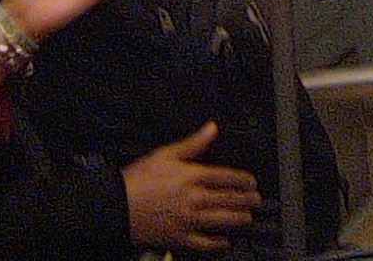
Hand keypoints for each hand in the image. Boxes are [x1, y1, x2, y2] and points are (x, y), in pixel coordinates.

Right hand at [124, 123, 263, 252]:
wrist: (116, 206)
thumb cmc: (138, 179)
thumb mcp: (166, 154)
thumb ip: (193, 143)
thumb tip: (213, 128)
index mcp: (193, 176)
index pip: (227, 177)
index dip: (243, 180)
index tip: (252, 182)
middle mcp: (194, 199)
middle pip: (228, 199)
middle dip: (246, 200)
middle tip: (256, 201)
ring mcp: (187, 220)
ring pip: (220, 221)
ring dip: (238, 219)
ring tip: (247, 218)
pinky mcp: (178, 238)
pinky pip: (203, 243)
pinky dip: (217, 244)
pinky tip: (225, 242)